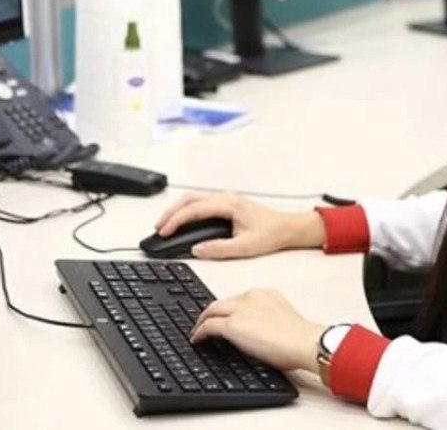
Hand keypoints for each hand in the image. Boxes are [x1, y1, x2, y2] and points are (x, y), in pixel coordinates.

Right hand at [154, 192, 324, 258]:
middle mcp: (226, 198)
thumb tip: (197, 249)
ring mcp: (226, 200)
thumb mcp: (245, 246)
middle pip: (190, 199)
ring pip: (194, 199)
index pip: (194, 209)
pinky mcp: (227, 205)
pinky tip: (182, 222)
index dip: (176, 220)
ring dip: (177, 210)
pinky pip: (201, 203)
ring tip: (165, 225)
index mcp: (229, 204)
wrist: (288, 228)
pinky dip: (187, 210)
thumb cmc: (272, 234)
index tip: (163, 231)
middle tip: (158, 228)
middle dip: (170, 212)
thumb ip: (220, 248)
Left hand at [191, 288, 325, 371]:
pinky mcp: (231, 325)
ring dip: (202, 321)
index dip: (228, 310)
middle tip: (204, 323)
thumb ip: (267, 320)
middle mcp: (251, 296)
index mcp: (265, 294)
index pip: (238, 299)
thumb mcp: (282, 320)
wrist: (303, 342)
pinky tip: (197, 340)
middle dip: (211, 313)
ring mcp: (240, 309)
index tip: (223, 317)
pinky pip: (208, 326)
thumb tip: (257, 335)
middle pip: (222, 303)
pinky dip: (199, 333)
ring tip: (197, 332)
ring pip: (212, 311)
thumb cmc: (300, 338)